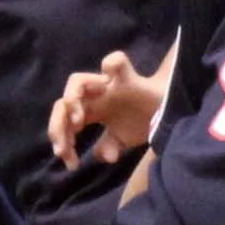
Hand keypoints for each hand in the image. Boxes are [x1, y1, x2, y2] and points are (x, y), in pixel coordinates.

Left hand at [49, 52, 164, 169]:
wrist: (167, 112)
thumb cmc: (142, 120)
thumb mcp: (122, 140)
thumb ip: (108, 147)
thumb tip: (102, 157)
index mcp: (89, 110)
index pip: (64, 121)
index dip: (61, 140)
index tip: (69, 161)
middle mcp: (93, 96)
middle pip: (61, 104)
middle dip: (57, 126)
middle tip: (64, 148)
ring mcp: (108, 85)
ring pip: (76, 81)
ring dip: (71, 100)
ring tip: (79, 121)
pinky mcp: (128, 78)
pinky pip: (117, 62)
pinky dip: (110, 65)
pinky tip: (106, 80)